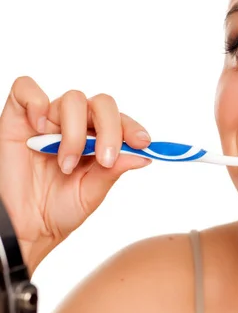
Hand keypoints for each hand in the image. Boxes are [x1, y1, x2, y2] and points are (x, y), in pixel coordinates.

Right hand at [0, 76, 152, 273]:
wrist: (24, 224)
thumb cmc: (59, 208)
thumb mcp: (92, 193)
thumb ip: (114, 171)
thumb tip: (143, 156)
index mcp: (99, 141)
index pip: (120, 121)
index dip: (133, 128)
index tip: (143, 143)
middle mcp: (76, 126)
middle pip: (102, 104)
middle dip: (110, 129)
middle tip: (105, 158)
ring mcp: (49, 120)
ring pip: (73, 99)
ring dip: (74, 132)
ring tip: (65, 163)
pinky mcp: (19, 117)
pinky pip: (26, 88)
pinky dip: (37, 102)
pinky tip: (39, 127)